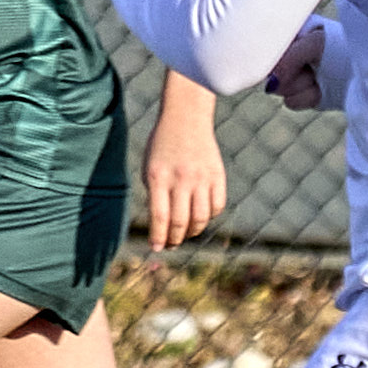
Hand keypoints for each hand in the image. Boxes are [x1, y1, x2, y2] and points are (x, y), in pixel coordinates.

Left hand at [141, 94, 228, 249]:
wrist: (185, 119)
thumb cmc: (161, 146)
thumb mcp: (149, 168)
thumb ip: (155, 194)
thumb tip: (162, 225)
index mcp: (158, 178)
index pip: (160, 217)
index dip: (158, 237)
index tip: (156, 248)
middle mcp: (181, 179)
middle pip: (181, 221)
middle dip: (174, 239)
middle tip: (170, 246)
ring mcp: (201, 178)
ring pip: (201, 217)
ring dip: (192, 232)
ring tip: (184, 234)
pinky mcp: (218, 175)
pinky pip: (217, 205)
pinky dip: (209, 216)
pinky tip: (200, 217)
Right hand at [268, 23, 328, 112]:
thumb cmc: (346, 49)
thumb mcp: (315, 43)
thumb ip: (287, 58)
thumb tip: (269, 85)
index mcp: (292, 33)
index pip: (264, 45)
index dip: (271, 54)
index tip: (288, 56)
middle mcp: (292, 54)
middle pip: (268, 70)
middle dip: (290, 72)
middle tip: (310, 67)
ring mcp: (298, 76)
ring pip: (278, 89)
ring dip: (301, 85)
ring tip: (319, 77)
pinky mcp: (305, 95)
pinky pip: (291, 102)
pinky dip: (307, 97)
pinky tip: (322, 90)